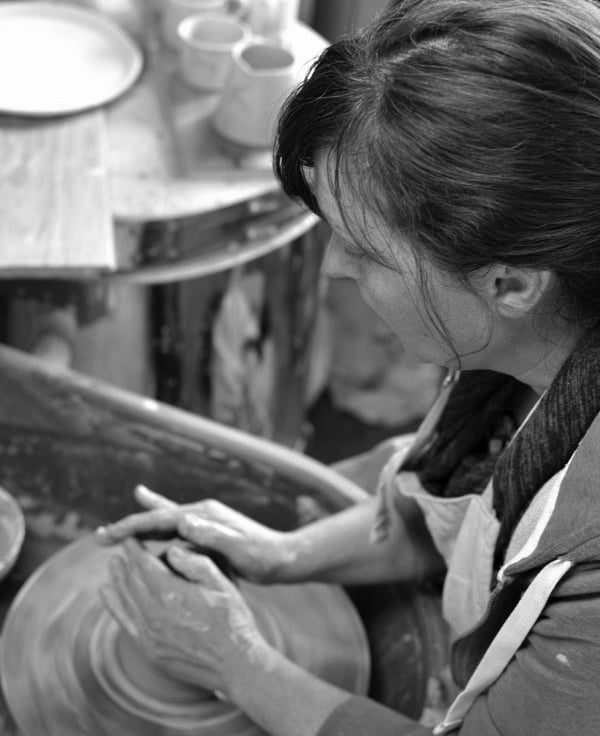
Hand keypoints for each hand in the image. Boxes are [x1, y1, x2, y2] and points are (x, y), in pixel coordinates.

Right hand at [96, 485, 293, 582]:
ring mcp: (204, 524)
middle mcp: (201, 514)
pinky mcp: (207, 536)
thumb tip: (184, 521)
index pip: (159, 518)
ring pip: (162, 527)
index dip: (131, 527)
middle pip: (155, 519)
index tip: (107, 536)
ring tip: (112, 537)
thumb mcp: (240, 549)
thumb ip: (213, 535)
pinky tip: (148, 542)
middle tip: (98, 537)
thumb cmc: (265, 556)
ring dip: (138, 532)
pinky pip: (175, 536)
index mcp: (203, 514)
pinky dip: (157, 537)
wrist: (287, 558)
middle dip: (127, 527)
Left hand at [100, 538, 267, 696]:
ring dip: (117, 580)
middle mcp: (153, 614)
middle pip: (131, 581)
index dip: (134, 548)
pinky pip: (124, 623)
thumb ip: (194, 562)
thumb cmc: (232, 619)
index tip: (129, 536)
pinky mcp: (149, 650)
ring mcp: (149, 635)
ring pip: (125, 600)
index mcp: (171, 594)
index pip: (143, 564)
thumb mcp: (220, 582)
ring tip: (113, 565)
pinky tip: (107, 593)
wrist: (234, 664)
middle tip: (121, 547)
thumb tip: (171, 550)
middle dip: (126, 562)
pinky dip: (114, 605)